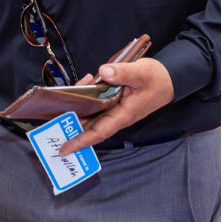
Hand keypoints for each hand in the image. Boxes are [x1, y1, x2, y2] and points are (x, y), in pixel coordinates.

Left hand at [59, 58, 173, 155]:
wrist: (170, 79)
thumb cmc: (157, 79)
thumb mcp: (142, 73)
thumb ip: (123, 73)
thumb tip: (104, 72)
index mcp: (123, 115)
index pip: (99, 132)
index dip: (80, 141)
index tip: (64, 149)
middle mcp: (116, 115)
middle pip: (89, 124)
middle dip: (70, 123)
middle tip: (50, 119)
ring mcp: (114, 109)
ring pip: (90, 113)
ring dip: (77, 106)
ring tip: (66, 95)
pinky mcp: (113, 102)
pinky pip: (95, 102)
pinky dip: (87, 94)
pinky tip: (87, 80)